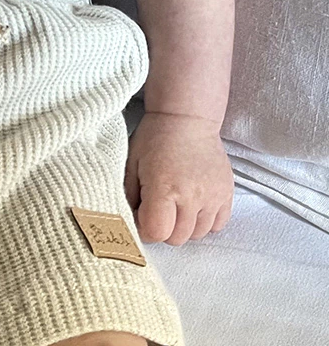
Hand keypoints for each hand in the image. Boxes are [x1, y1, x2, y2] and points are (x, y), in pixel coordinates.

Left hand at [124, 111, 234, 244]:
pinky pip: (217, 225)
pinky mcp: (227, 194)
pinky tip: (193, 204)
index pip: (157, 233)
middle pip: (177, 238)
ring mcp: (213, 197)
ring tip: (175, 205)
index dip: (145, 230)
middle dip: (163, 230)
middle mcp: (191, 197)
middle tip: (157, 210)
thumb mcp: (131, 163)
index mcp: (164, 188)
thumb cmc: (154, 138)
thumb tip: (130, 221)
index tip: (141, 216)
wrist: (186, 119)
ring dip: (184, 227)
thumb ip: (129, 196)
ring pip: (198, 235)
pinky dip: (204, 222)